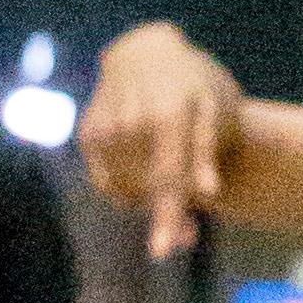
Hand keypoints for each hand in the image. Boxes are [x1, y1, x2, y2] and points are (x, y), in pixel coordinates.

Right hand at [81, 18, 238, 264]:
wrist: (147, 51)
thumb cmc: (194, 84)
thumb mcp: (215, 109)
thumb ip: (207, 152)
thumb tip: (207, 193)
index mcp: (167, 115)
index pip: (167, 178)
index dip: (165, 217)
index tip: (161, 251)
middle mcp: (128, 122)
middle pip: (145, 190)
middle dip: (165, 215)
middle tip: (188, 231)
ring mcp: (103, 128)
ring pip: (123, 190)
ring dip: (146, 200)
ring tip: (168, 186)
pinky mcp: (87, 134)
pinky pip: (106, 181)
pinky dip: (126, 187)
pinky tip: (143, 173)